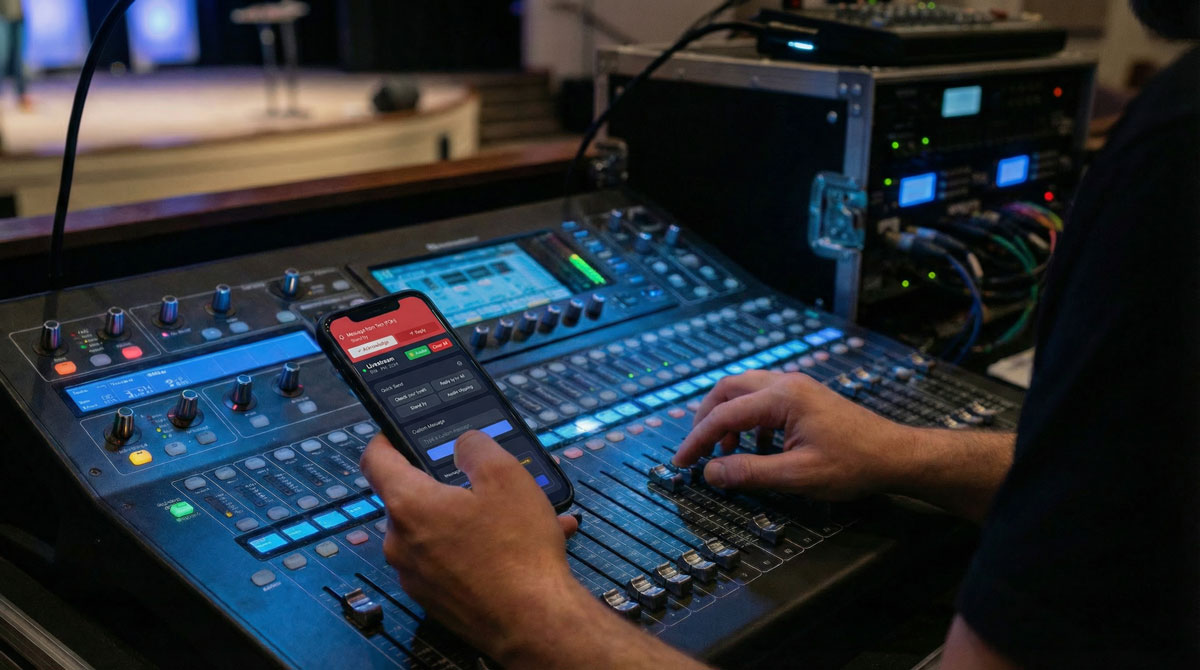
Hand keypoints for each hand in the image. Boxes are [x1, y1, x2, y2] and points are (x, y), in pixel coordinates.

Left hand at [360, 430, 589, 662]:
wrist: (533, 622)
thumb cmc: (517, 551)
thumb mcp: (506, 476)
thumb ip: (476, 447)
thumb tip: (463, 444)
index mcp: (409, 505)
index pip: (375, 460)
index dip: (387, 438)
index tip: (400, 433)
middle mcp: (401, 542)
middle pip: (413, 497)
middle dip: (449, 485)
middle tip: (484, 481)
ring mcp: (416, 575)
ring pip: (440, 531)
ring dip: (473, 519)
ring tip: (521, 517)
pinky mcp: (435, 598)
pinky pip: (453, 560)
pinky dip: (480, 548)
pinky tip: (523, 546)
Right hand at [672, 370, 916, 498]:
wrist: (896, 455)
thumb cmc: (855, 464)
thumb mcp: (797, 476)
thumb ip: (749, 473)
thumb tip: (711, 473)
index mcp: (782, 398)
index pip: (724, 415)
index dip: (697, 440)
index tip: (681, 462)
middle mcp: (786, 384)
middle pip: (728, 389)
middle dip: (705, 419)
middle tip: (695, 449)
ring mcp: (797, 387)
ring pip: (745, 391)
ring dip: (727, 418)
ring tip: (724, 452)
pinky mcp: (805, 397)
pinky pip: (763, 400)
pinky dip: (749, 420)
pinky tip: (757, 449)